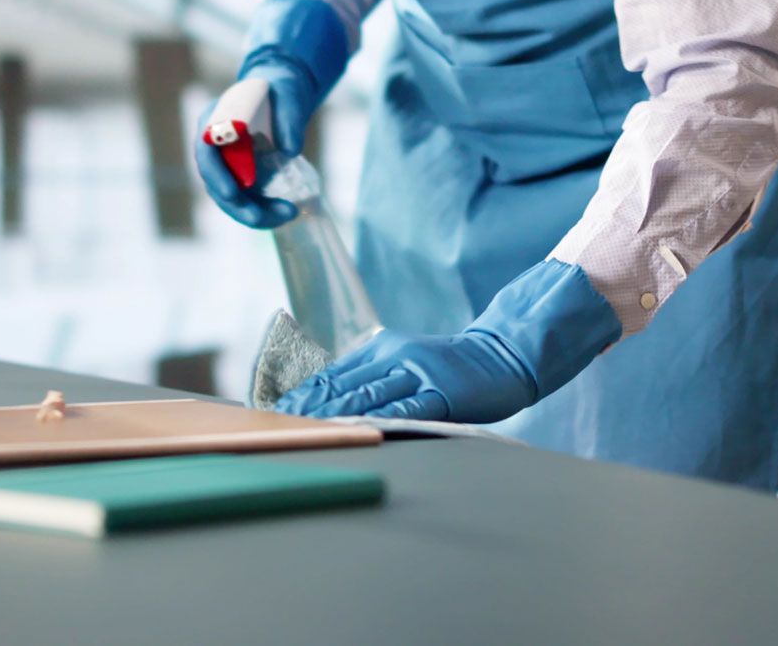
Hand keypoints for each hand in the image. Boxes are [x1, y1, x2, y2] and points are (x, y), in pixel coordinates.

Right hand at [195, 65, 316, 228]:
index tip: (232, 193)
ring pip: (230, 198)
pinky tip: (285, 210)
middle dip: (240, 206)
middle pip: (215, 184)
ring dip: (254, 212)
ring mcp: (225, 164)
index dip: (216, 175)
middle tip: (269, 215)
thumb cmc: (279, 90)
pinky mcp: (239, 176)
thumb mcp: (287, 95)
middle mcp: (213, 146)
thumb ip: (288, 117)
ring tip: (287, 214)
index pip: (206, 152)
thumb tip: (291, 150)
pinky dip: (262, 209)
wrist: (281, 96)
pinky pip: (245, 199)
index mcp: (214, 120)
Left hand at [276, 328, 533, 422]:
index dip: (305, 392)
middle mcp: (393, 356)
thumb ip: (372, 378)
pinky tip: (357, 428)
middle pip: (343, 383)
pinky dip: (379, 419)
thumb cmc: (445, 367)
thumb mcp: (403, 364)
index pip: (334, 372)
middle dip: (310, 405)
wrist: (499, 357)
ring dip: (334, 412)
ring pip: (367, 395)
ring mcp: (417, 372)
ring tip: (307, 427)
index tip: (278, 409)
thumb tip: (331, 399)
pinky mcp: (441, 393)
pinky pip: (405, 408)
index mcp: (380, 348)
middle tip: (280, 422)